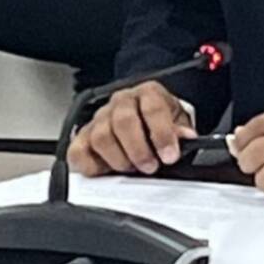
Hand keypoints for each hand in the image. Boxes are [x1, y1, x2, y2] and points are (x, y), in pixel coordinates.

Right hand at [69, 83, 194, 176]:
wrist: (143, 117)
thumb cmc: (160, 122)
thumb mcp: (178, 122)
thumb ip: (181, 130)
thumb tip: (186, 138)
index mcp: (147, 93)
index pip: (152, 108)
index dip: (162, 134)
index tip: (169, 156)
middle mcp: (121, 101)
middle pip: (123, 121)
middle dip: (138, 150)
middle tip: (149, 167)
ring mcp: (99, 118)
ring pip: (101, 137)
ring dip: (119, 159)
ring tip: (131, 168)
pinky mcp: (82, 136)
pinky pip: (78, 152)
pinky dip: (92, 166)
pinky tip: (108, 170)